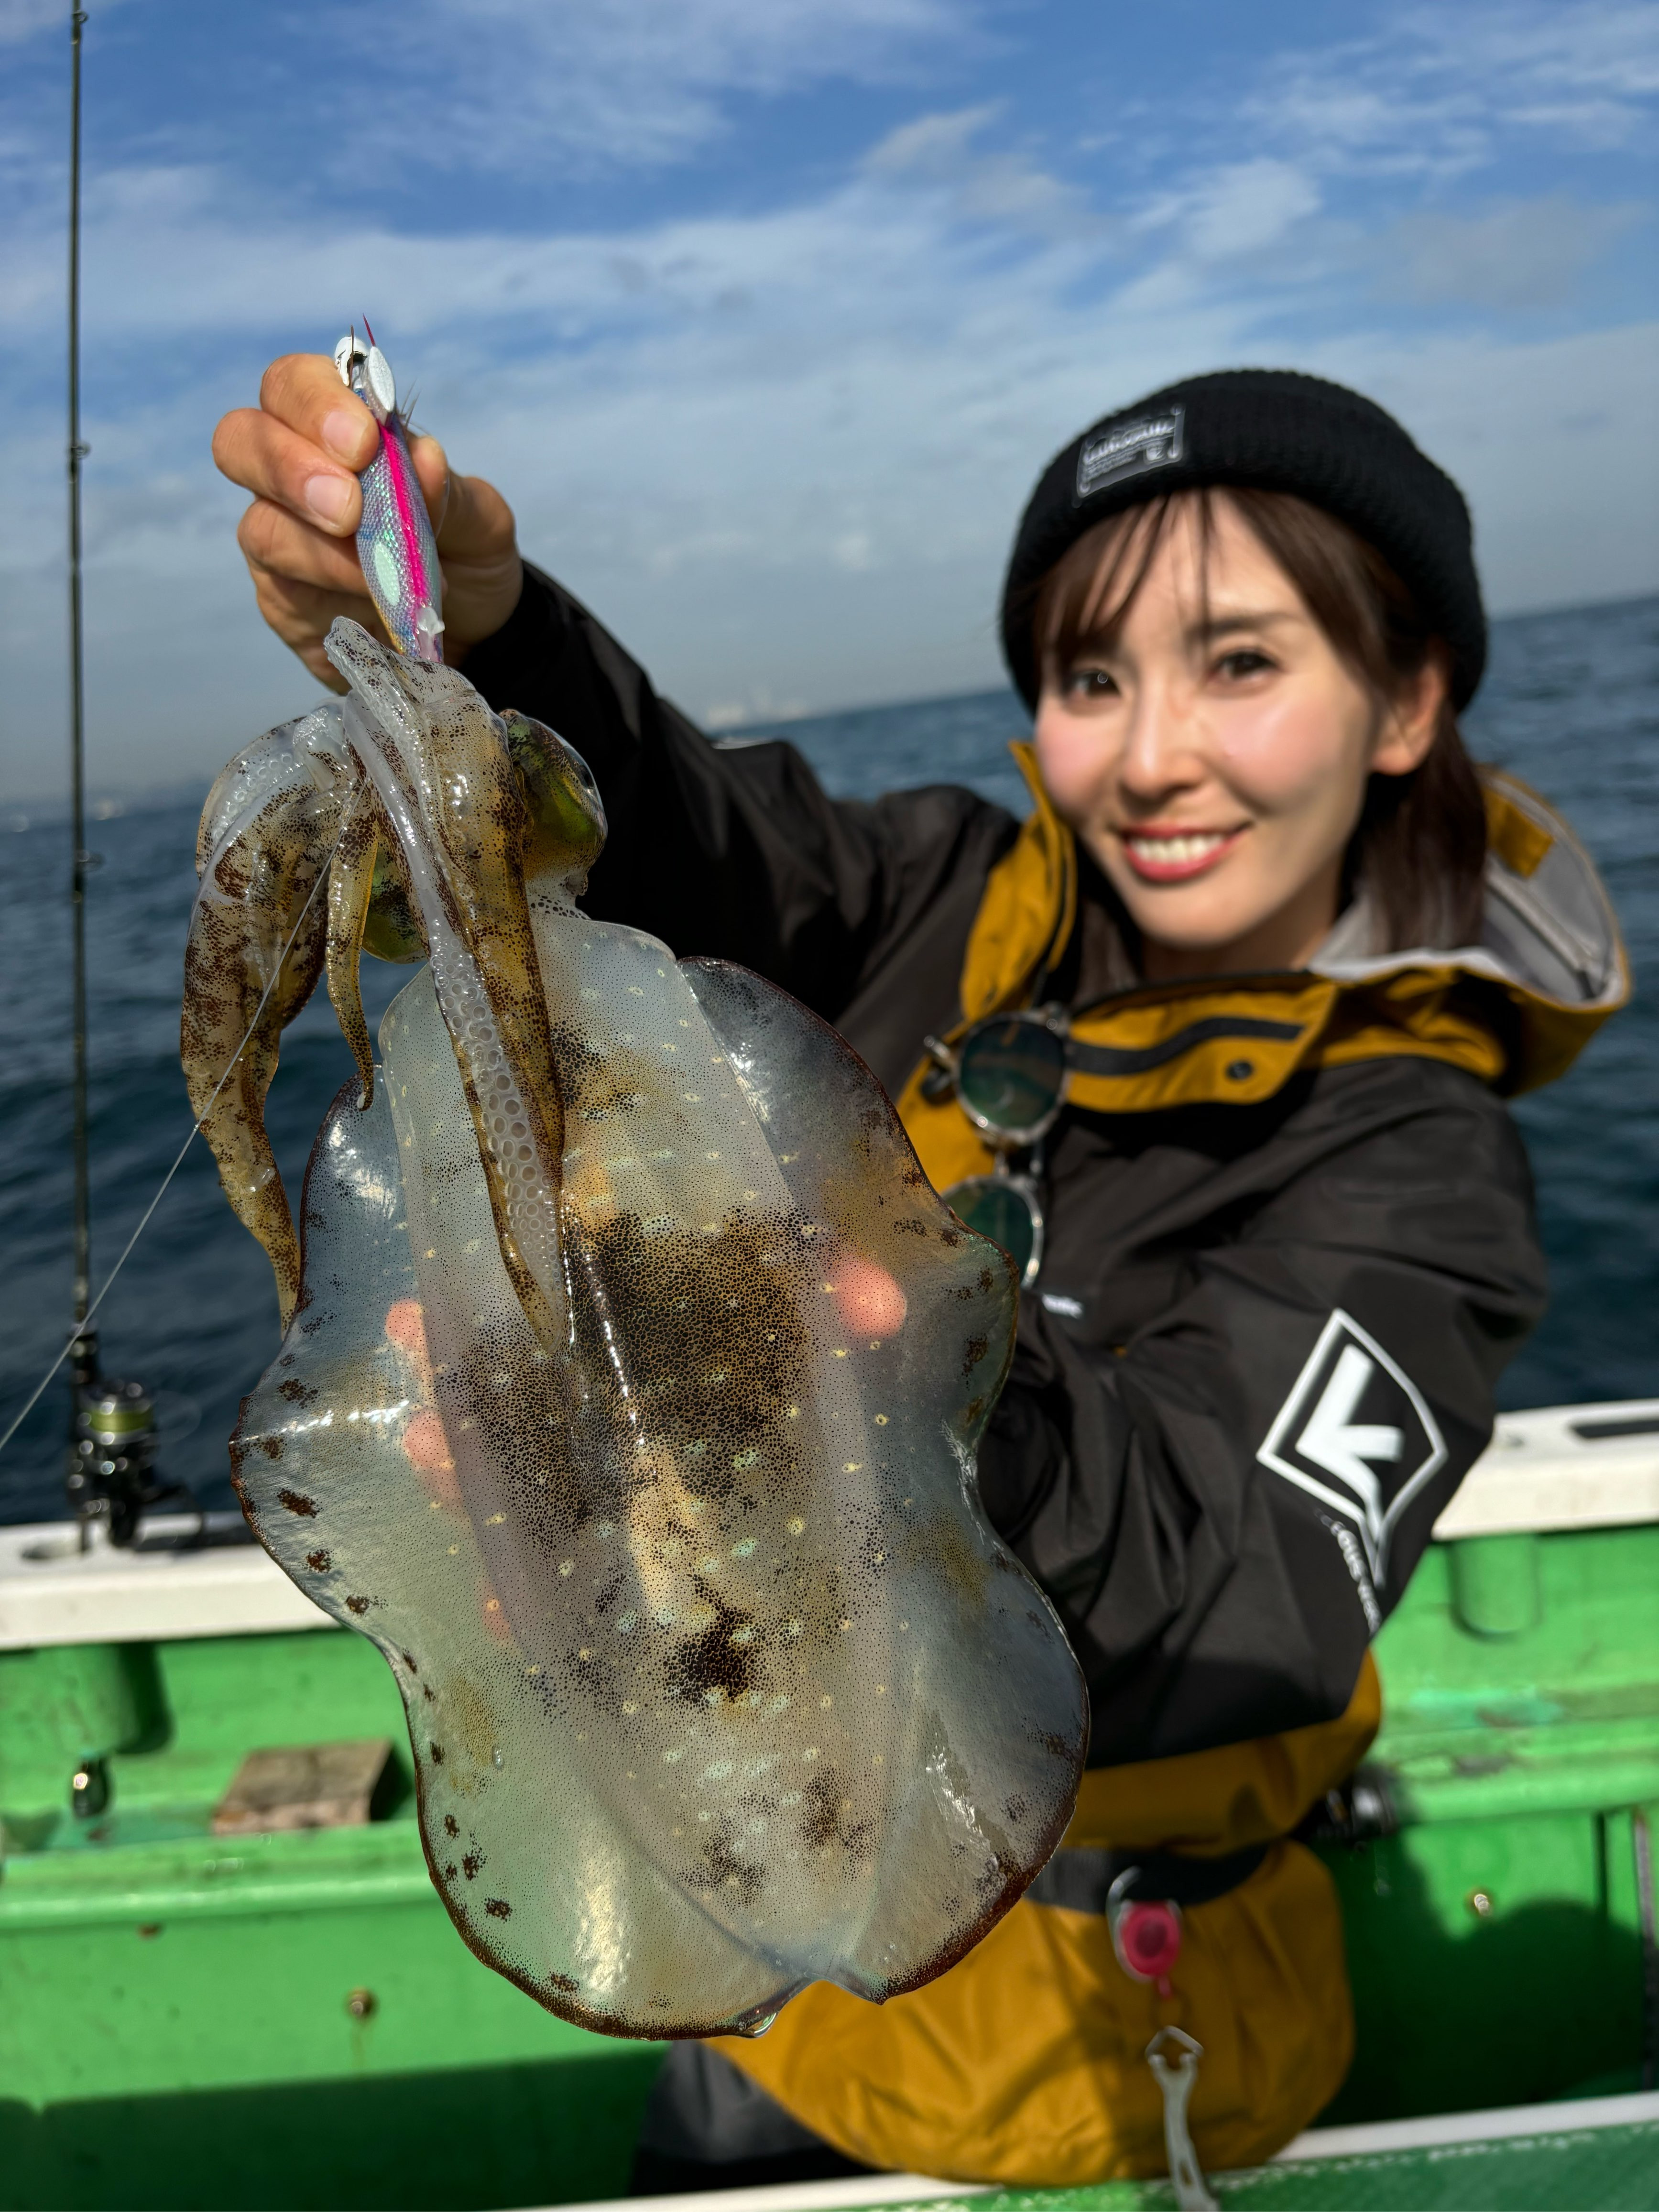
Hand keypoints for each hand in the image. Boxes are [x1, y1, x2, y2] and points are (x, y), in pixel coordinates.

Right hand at [213, 353, 523, 689]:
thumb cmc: (464, 551)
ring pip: (263, 530)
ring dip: (327, 554)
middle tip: (347, 511)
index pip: (291, 386)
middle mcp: (288, 476)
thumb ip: (449, 490)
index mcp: (333, 429)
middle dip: (290, 470)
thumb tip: (422, 456)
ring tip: (395, 580)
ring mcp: (277, 541)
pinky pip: (288, 597)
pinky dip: (340, 602)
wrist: (474, 629)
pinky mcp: (283, 603)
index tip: (362, 442)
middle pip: (238, 443)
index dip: (314, 404)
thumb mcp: (478, 519)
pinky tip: (381, 613)